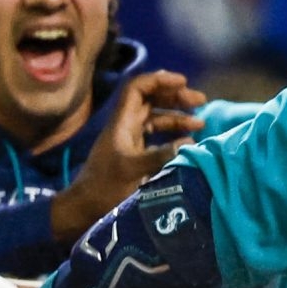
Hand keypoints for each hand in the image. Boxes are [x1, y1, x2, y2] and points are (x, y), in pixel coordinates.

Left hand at [51, 72, 205, 240]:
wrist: (85, 208)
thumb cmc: (104, 187)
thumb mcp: (132, 170)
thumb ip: (159, 155)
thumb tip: (189, 143)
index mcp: (122, 122)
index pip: (138, 87)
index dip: (160, 80)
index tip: (183, 82)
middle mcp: (126, 125)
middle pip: (152, 99)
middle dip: (176, 97)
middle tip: (201, 101)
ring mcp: (131, 139)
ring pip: (157, 117)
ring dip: (178, 117)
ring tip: (201, 124)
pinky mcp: (136, 153)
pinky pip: (158, 136)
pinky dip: (174, 135)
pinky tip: (188, 142)